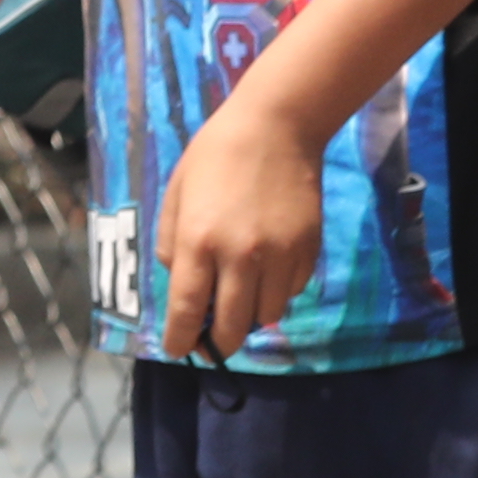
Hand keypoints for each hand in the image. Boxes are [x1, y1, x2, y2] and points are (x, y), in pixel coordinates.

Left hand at [149, 94, 326, 363]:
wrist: (277, 127)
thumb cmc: (215, 155)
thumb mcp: (176, 193)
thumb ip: (169, 241)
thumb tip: (177, 280)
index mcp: (197, 241)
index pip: (186, 309)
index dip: (181, 338)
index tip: (178, 350)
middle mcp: (239, 257)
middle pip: (230, 326)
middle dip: (218, 343)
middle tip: (211, 342)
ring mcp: (278, 257)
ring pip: (266, 315)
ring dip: (250, 316)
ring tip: (240, 301)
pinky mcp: (308, 252)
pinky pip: (291, 293)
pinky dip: (277, 294)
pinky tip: (267, 274)